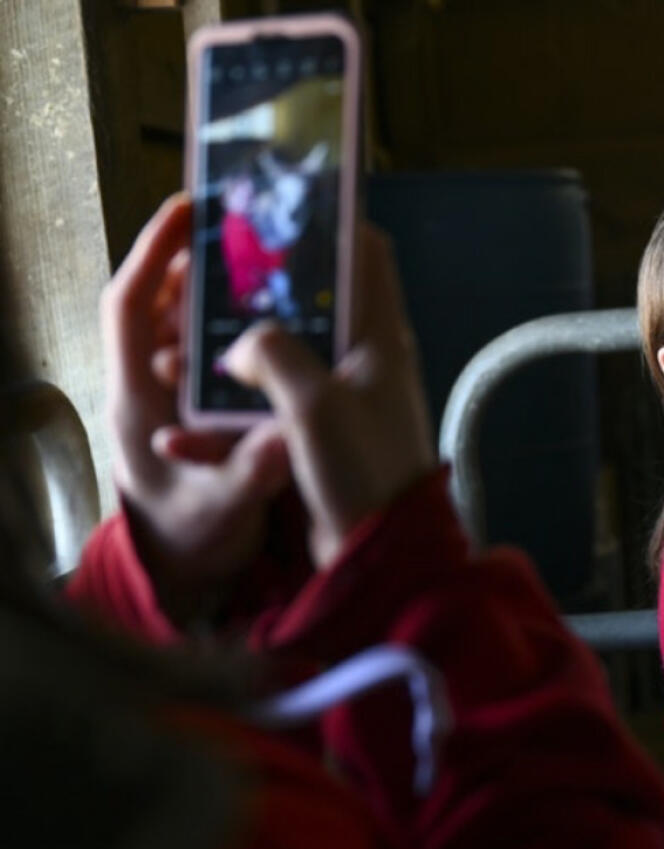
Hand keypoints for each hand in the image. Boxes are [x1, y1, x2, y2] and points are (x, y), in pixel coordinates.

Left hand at [101, 193, 291, 624]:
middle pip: (153, 302)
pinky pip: (200, 346)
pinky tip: (267, 317)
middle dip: (190, 262)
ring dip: (210, 290)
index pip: (128, 309)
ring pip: (177, 321)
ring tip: (260, 267)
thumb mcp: (222, 513)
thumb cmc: (191, 540)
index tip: (184, 211)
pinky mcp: (188, 403)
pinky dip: (226, 322)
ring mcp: (164, 394)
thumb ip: (248, 476)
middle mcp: (144, 387)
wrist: (182, 570)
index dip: (152, 256)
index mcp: (137, 401)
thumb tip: (283, 438)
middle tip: (242, 236)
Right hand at [222, 225, 435, 567]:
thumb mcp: (316, 404)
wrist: (378, 554)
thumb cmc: (363, 472)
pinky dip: (234, 408)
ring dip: (234, 354)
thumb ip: (274, 354)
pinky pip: (271, 404)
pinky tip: (190, 421)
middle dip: (257, 291)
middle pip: (312, 300)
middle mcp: (365, 358)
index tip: (276, 215)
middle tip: (204, 286)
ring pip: (283, 353)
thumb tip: (242, 344)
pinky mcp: (320, 432)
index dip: (329, 225)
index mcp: (380, 337)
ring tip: (180, 353)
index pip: (367, 254)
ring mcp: (343, 395)